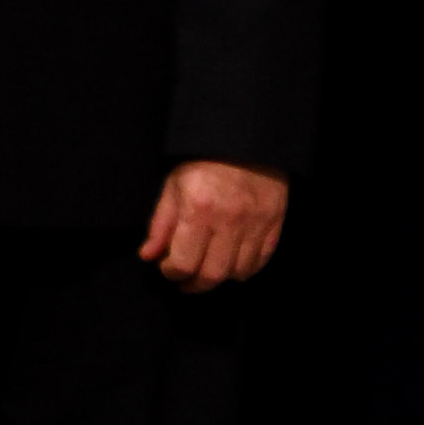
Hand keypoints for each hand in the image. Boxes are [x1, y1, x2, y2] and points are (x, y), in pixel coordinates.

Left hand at [140, 160, 290, 291]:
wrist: (244, 140)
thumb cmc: (203, 162)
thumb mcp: (173, 186)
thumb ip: (161, 224)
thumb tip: (149, 256)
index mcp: (198, 210)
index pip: (183, 263)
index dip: (171, 272)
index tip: (168, 267)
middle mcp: (229, 221)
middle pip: (212, 274)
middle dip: (195, 284)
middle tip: (186, 282)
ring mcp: (256, 223)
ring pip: (238, 272)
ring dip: (221, 277)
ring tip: (209, 270)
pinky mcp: (274, 221)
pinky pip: (261, 260)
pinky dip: (246, 269)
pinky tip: (233, 263)